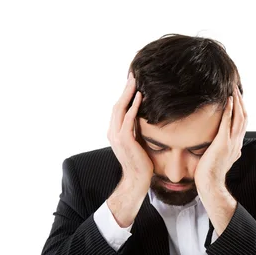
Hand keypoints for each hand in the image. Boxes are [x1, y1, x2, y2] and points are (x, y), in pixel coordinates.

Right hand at [107, 72, 153, 190]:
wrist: (137, 179)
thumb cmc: (140, 162)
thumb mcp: (136, 142)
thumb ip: (135, 129)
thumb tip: (143, 117)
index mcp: (114, 132)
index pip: (118, 108)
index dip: (124, 94)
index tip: (132, 82)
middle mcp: (112, 132)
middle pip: (117, 105)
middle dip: (125, 89)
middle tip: (133, 75)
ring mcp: (117, 136)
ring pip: (120, 109)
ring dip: (128, 93)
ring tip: (135, 80)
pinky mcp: (125, 140)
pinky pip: (128, 119)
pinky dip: (133, 106)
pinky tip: (140, 96)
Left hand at [194, 83, 247, 192]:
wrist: (210, 184)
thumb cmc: (212, 174)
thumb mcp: (224, 160)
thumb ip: (230, 152)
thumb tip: (236, 150)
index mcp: (237, 144)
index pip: (242, 123)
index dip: (241, 109)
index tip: (237, 98)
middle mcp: (237, 142)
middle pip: (244, 117)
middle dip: (241, 102)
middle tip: (236, 88)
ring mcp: (231, 142)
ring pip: (239, 117)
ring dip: (236, 102)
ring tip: (233, 89)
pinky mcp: (223, 143)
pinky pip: (227, 123)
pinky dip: (229, 110)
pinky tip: (227, 100)